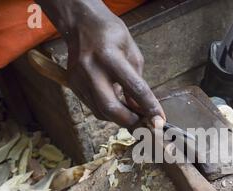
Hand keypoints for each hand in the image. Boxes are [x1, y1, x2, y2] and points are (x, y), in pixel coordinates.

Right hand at [36, 0, 165, 127]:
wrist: (81, 24)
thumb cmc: (111, 35)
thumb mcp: (132, 54)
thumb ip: (138, 82)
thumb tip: (142, 108)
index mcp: (110, 57)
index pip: (134, 88)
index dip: (149, 107)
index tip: (159, 120)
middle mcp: (91, 70)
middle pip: (110, 108)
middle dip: (130, 121)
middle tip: (143, 123)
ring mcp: (79, 79)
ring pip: (100, 112)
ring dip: (120, 119)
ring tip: (133, 115)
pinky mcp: (73, 86)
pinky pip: (93, 108)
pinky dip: (108, 112)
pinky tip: (118, 107)